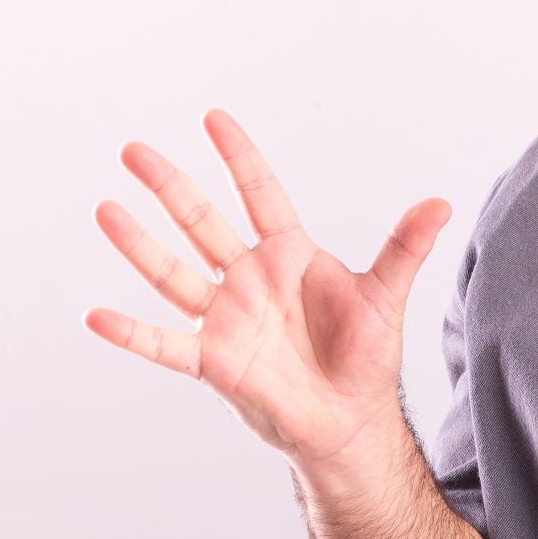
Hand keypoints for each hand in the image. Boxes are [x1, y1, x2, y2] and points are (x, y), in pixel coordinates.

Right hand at [84, 108, 450, 465]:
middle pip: (202, 222)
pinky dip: (131, 333)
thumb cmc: (366, 356)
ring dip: (139, 244)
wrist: (350, 420)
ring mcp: (226, 317)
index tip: (214, 118)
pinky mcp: (214, 361)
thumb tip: (441, 202)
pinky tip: (96, 316)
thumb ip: (404, 248)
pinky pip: (164, 344)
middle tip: (133, 150)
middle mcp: (248, 278)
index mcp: (288, 254)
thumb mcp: (386, 297)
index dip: (238, 157)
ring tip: (106, 209)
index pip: (258, 194)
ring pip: (173, 272)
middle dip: (170, 186)